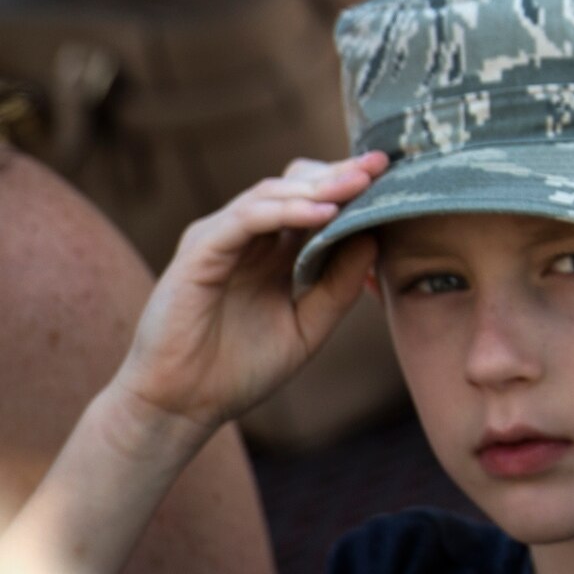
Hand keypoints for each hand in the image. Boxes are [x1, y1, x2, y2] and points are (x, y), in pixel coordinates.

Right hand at [112, 154, 387, 432]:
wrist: (182, 407)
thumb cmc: (239, 370)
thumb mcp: (307, 327)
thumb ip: (339, 285)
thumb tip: (376, 236)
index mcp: (272, 251)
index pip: (312, 200)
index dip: (349, 185)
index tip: (391, 175)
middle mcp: (246, 237)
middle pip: (294, 184)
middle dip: (339, 174)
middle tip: (379, 166)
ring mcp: (219, 240)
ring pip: (271, 193)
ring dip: (317, 187)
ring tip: (358, 184)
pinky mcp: (198, 253)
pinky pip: (245, 219)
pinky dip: (284, 211)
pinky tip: (322, 213)